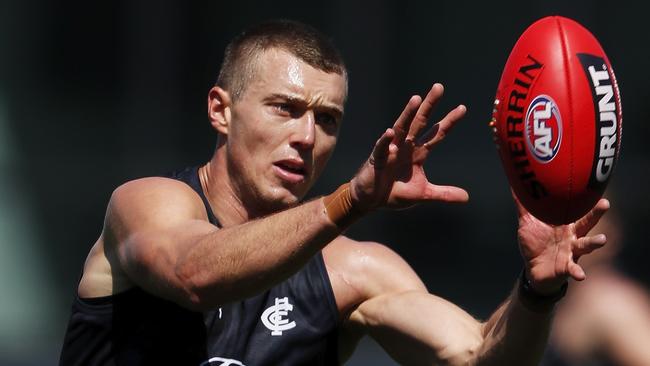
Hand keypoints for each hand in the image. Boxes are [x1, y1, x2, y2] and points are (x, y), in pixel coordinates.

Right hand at [349, 83, 468, 210]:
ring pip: (401, 128)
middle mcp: (406, 146)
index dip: (449, 122)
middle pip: (420, 122)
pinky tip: (389, 132)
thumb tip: (467, 197)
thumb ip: (444, 194)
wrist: (371, 201)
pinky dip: (385, 140)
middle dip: (429, 105)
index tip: (462, 108)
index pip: (436, 134)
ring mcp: (391, 150)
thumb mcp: (424, 194)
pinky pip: (381, 147)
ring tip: (416, 99)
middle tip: (439, 87)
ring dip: (408, 113)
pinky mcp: (377, 158)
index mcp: (418, 153)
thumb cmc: (395, 193)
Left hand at [515, 195, 609, 293]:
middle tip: (605, 203)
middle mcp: (573, 235)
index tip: (592, 186)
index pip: (576, 208)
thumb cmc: (535, 242)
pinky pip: (574, 269)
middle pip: (587, 222)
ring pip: (586, 244)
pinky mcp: (568, 267)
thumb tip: (515, 186)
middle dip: (596, 213)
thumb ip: (523, 206)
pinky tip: (581, 275)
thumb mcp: (527, 223)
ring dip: (594, 242)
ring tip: (602, 239)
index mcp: (565, 223)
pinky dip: (578, 272)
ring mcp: (572, 251)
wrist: (534, 269)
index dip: (583, 198)